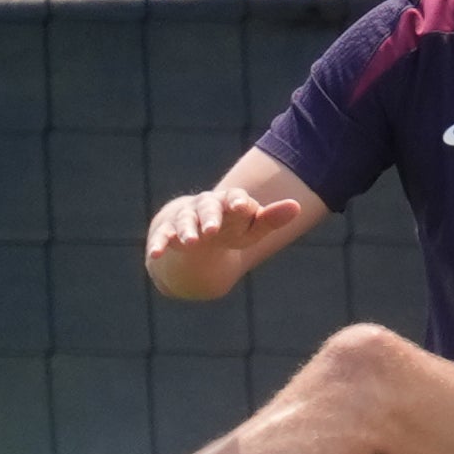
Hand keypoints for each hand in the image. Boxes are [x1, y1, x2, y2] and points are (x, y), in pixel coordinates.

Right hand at [146, 186, 300, 277]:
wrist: (197, 230)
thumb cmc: (231, 228)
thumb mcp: (252, 228)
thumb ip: (271, 218)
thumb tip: (297, 207)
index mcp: (228, 202)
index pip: (234, 198)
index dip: (236, 202)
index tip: (240, 207)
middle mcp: (205, 206)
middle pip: (208, 208)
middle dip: (210, 217)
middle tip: (213, 230)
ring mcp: (185, 218)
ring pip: (185, 221)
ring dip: (187, 230)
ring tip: (192, 241)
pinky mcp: (167, 232)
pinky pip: (162, 237)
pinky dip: (159, 245)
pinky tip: (156, 255)